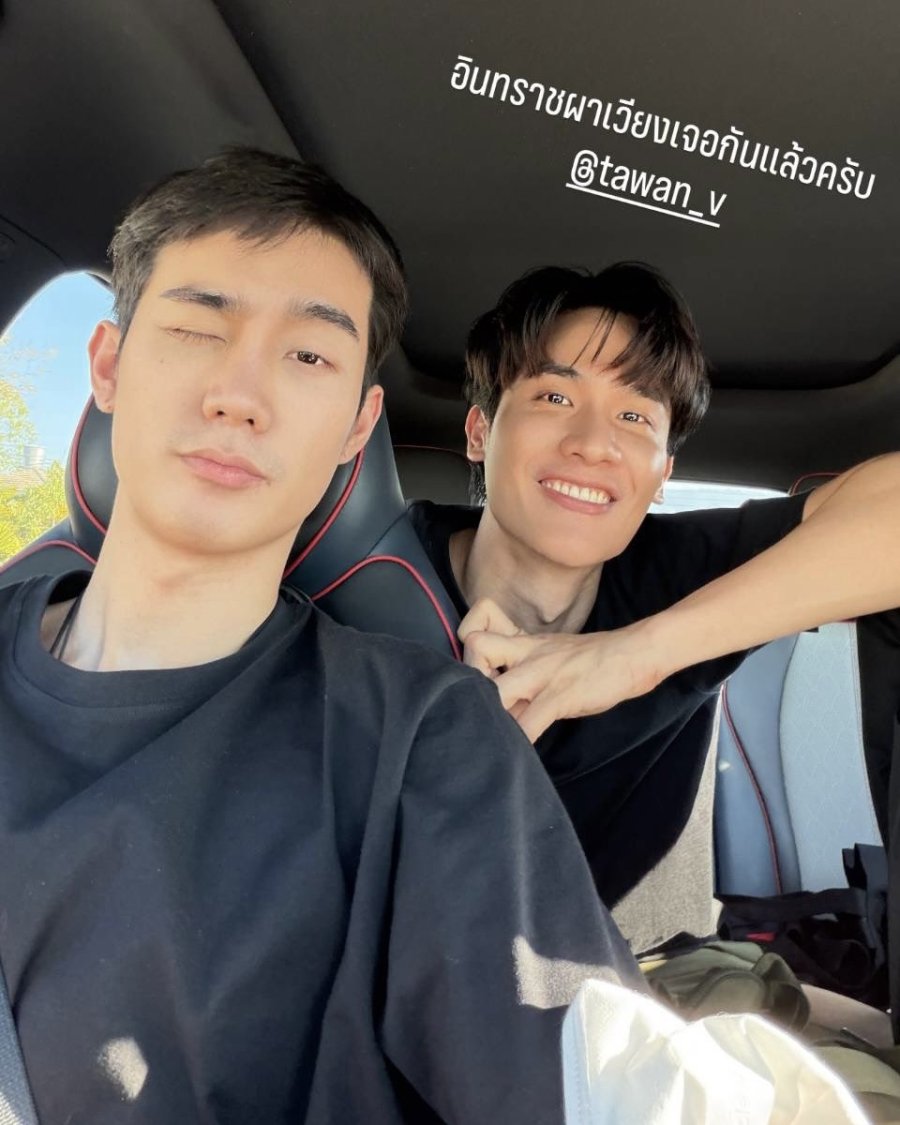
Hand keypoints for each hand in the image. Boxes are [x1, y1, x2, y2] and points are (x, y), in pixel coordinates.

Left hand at [459, 598, 664, 741]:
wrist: (634, 653)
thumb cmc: (594, 658)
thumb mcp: (552, 651)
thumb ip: (526, 666)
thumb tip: (505, 696)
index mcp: (524, 643)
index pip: (477, 631)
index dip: (467, 654)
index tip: (472, 679)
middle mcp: (527, 653)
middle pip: (476, 650)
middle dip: (469, 682)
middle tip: (479, 707)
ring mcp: (543, 674)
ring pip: (497, 690)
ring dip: (491, 715)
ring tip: (494, 734)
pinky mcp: (560, 696)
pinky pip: (530, 722)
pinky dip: (520, 741)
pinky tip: (519, 754)